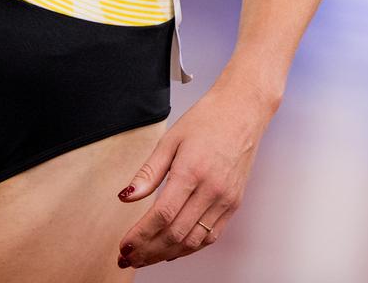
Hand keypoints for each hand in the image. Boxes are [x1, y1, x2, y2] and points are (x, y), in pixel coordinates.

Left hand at [114, 78, 277, 268]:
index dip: (139, 236)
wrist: (243, 110)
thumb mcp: (170, 139)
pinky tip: (173, 249)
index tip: (124, 246)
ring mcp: (226, 199)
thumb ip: (148, 173)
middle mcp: (212, 189)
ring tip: (146, 257)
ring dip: (166, 254)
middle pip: (175, 234)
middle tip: (129, 257)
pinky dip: (189, 248)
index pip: (161, 215)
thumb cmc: (208, 119)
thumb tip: (126, 196)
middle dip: (148, 251)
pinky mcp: (234, 203)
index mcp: (192, 170)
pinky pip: (211, 236)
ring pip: (193, 241)